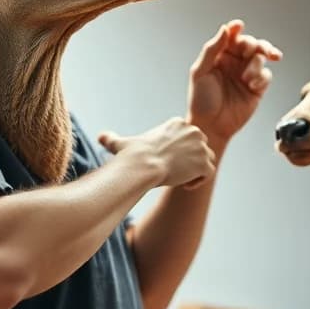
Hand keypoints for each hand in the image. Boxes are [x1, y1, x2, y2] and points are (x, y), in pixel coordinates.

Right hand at [98, 118, 215, 188]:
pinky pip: (209, 173)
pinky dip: (198, 182)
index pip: (188, 139)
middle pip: (199, 149)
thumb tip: (101, 137)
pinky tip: (184, 185)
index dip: (178, 154)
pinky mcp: (205, 162)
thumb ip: (113, 139)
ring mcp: (201, 146)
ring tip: (178, 179)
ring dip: (195, 172)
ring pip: (206, 161)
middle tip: (172, 172)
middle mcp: (193, 131)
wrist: (141, 166)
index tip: (164, 163)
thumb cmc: (131, 156)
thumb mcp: (122, 144)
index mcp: (178, 123)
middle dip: (190, 161)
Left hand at [187, 20, 281, 145]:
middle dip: (256, 44)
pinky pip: (266, 75)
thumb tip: (225, 29)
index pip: (230, 37)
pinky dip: (262, 77)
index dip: (236, 29)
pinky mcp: (257, 88)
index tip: (239, 25)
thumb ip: (212, 49)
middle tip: (255, 50)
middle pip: (251, 44)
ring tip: (247, 78)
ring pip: (261, 58)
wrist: (211, 126)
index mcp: (219, 56)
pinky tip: (253, 85)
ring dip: (256, 64)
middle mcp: (234, 63)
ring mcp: (247, 74)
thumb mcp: (200, 72)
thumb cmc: (200, 100)